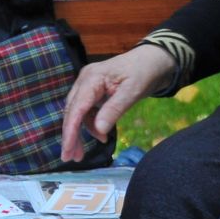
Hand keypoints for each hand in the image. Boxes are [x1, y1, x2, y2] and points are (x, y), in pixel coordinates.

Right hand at [60, 42, 176, 161]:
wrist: (151, 60)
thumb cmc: (143, 72)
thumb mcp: (132, 92)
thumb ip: (114, 110)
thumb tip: (99, 131)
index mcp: (92, 78)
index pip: (77, 108)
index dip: (70, 131)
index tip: (68, 150)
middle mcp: (85, 80)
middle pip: (72, 111)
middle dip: (70, 135)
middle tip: (70, 158)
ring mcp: (87, 84)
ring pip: (76, 112)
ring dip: (79, 132)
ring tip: (82, 153)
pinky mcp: (92, 90)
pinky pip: (85, 110)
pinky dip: (90, 124)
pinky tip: (100, 135)